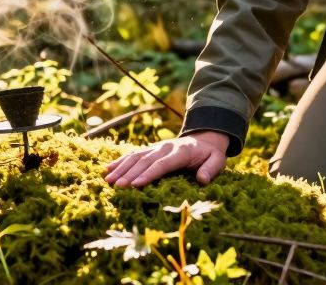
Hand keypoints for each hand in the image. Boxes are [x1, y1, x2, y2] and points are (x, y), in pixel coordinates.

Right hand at [104, 131, 229, 187]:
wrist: (205, 138)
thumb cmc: (210, 155)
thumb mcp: (218, 160)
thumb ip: (211, 169)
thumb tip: (202, 179)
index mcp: (181, 152)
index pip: (162, 164)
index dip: (148, 175)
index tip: (135, 185)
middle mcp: (165, 147)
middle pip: (145, 161)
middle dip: (130, 174)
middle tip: (117, 187)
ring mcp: (156, 147)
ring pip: (136, 157)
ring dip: (121, 168)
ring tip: (108, 180)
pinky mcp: (150, 149)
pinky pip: (133, 154)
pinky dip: (120, 162)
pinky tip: (108, 169)